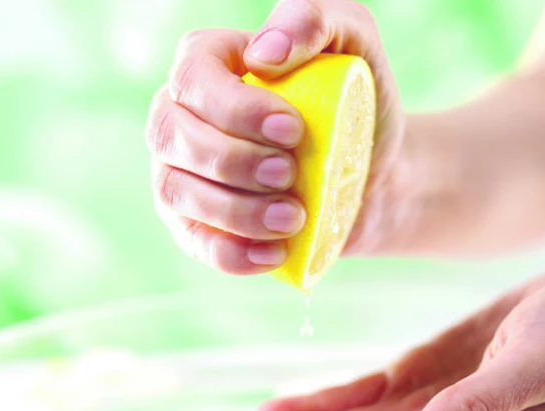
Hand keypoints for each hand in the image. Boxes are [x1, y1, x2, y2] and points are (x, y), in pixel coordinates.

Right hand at [146, 0, 403, 274]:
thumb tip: (265, 53)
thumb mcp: (354, 40)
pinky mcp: (195, 223)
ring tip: (294, 217)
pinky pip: (194, 241)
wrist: (370, 171)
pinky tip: (273, 254)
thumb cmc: (356, 100)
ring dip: (234, 210)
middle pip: (173, 135)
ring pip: (176, 191)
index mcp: (208, 63)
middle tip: (291, 173)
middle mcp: (180, 115)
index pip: (193, 78)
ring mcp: (181, 172)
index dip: (234, 108)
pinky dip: (231, 253)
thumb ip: (315, 18)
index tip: (292, 129)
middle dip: (233, 160)